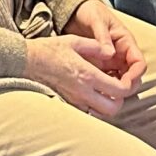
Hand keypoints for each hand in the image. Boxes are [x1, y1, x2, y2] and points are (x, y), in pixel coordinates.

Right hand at [26, 31, 141, 120]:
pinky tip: (93, 94)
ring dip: (108, 105)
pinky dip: (95, 107)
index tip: (125, 78)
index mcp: (88, 75)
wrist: (27, 61)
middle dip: (120, 100)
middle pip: (113, 108)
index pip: (119, 91)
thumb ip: (96, 47)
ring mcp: (75, 100)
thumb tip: (111, 52)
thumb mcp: (75, 41)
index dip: (128, 86)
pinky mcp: (68, 103)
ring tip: (106, 92)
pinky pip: (88, 112)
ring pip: (101, 114)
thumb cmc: (50, 49)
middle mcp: (83, 91)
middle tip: (118, 88)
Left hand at [65, 0, 146, 89]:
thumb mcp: (96, 20)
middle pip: (133, 76)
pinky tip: (95, 90)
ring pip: (120, 81)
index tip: (126, 82)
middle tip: (115, 93)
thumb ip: (102, 36)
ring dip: (115, 89)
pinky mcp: (101, 67)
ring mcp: (111, 62)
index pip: (139, 62)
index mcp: (126, 42)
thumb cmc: (90, 12)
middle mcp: (121, 54)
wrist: (76, 11)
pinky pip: (106, 80)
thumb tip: (110, 53)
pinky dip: (104, 87)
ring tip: (104, 94)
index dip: (135, 74)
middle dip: (127, 86)